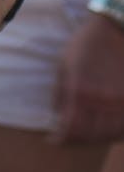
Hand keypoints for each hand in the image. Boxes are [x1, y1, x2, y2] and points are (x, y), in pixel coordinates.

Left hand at [51, 11, 123, 144]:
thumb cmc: (85, 45)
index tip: (53, 140)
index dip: (60, 139)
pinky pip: (121, 129)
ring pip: (106, 135)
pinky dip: (111, 135)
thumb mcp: (64, 64)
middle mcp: (101, 101)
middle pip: (88, 136)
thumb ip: (60, 93)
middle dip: (74, 141)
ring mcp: (119, 104)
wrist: (114, 31)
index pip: (70, 128)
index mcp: (80, 91)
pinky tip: (102, 130)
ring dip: (92, 139)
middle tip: (67, 138)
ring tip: (83, 135)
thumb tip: (57, 117)